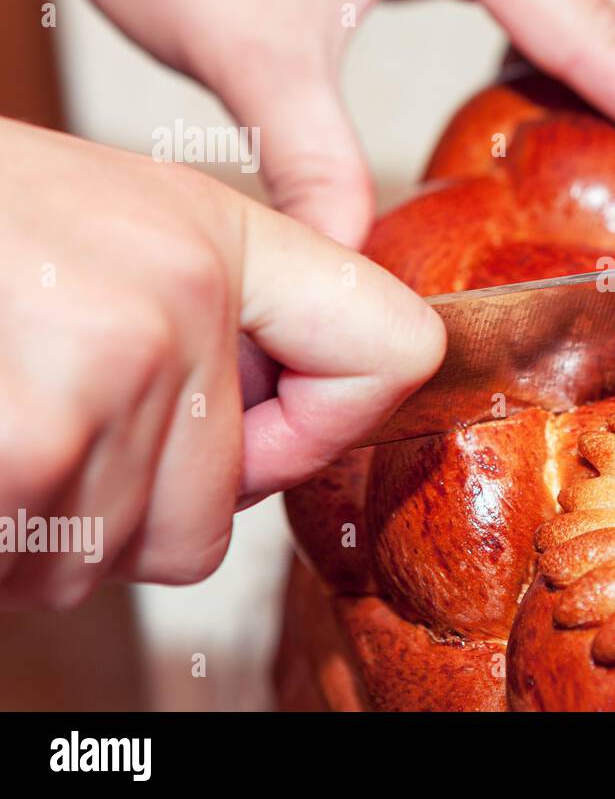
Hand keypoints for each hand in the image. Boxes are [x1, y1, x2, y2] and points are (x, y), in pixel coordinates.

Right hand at [0, 119, 443, 607]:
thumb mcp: (113, 229)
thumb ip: (217, 324)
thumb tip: (292, 442)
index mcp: (216, 237)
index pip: (391, 350)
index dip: (331, 422)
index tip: (270, 427)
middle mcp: (175, 297)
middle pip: (214, 520)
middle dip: (126, 509)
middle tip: (45, 419)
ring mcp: (97, 371)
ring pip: (112, 559)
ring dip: (41, 526)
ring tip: (1, 409)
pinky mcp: (22, 446)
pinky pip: (32, 570)